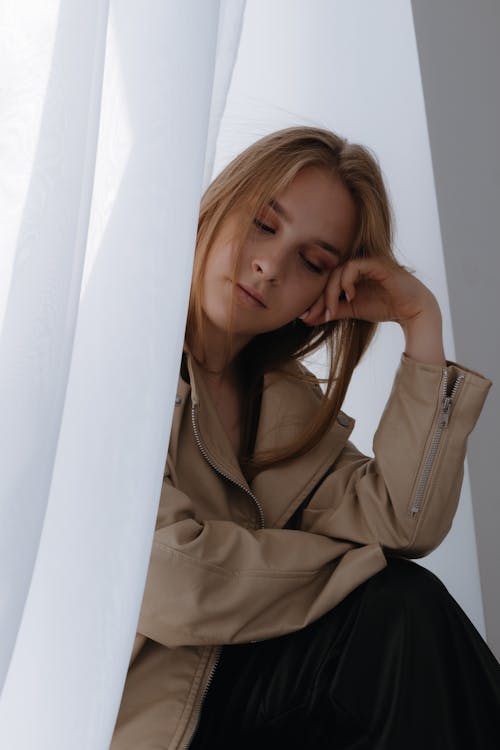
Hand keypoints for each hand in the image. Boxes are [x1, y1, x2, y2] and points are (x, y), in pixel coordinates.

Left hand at [299, 257, 440, 327]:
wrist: (412, 310)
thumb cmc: (385, 306)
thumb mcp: (352, 310)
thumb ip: (333, 310)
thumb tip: (306, 318)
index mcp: (349, 272)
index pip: (324, 281)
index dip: (313, 299)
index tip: (305, 317)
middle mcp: (355, 263)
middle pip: (327, 275)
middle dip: (317, 298)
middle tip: (311, 316)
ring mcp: (366, 261)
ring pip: (338, 271)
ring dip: (331, 293)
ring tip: (332, 311)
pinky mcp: (376, 262)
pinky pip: (354, 266)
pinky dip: (347, 281)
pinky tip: (350, 296)